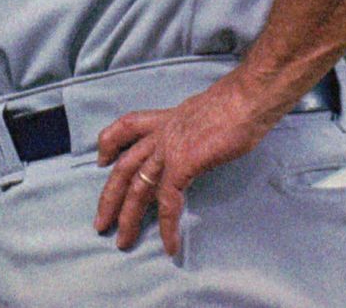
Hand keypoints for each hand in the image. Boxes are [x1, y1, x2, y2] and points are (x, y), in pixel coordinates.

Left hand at [93, 71, 280, 256]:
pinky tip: (170, 245)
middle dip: (109, 197)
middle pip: (125, 166)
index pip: (127, 126)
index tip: (102, 160)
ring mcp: (168, 149)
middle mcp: (160, 134)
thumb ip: (191, 129)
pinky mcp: (182, 164)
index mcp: (165, 119)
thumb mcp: (202, 114)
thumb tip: (196, 141)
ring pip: (138, 187)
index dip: (110, 142)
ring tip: (123, 242)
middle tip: (100, 224)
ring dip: (129, 218)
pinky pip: (169, 201)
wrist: (245, 100)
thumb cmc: (233, 105)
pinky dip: (167, 226)